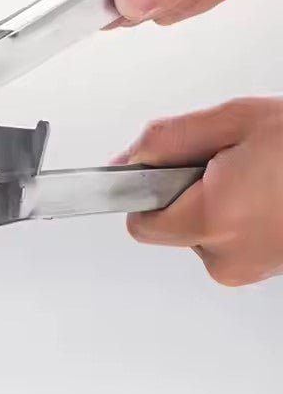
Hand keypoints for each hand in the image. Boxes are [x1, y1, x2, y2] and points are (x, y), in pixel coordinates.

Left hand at [116, 97, 282, 285]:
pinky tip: (267, 196)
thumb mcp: (237, 120)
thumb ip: (168, 141)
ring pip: (200, 234)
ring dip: (215, 205)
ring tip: (260, 178)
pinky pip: (227, 243)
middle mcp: (225, 256)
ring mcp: (245, 269)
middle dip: (186, 193)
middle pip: (170, 228)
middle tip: (230, 164)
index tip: (162, 171)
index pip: (140, 222)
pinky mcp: (261, 272)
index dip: (148, 191)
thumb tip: (126, 159)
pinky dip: (237, 219)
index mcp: (213, 218)